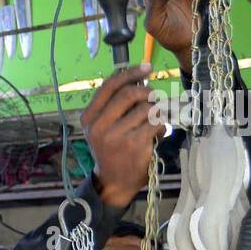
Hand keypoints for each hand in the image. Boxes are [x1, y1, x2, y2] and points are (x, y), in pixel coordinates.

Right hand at [81, 64, 158, 206]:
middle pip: (130, 94)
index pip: (109, 86)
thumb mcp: (101, 128)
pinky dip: (161, 127)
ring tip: (152, 123)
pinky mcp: (135, 144)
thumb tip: (138, 79)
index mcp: (89, 119)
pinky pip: (156, 124)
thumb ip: (112, 106)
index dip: (130, 73)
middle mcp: (99, 127)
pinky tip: (156, 135)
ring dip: (155, 113)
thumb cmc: (111, 151)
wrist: (114, 182)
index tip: (146, 67)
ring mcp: (117, 136)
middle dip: (147, 93)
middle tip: (153, 99)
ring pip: (146, 108)